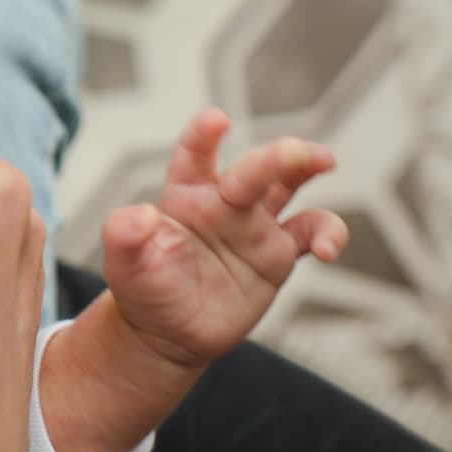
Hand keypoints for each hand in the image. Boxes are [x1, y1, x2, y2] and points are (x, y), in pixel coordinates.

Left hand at [102, 107, 347, 366]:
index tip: (215, 119)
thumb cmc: (142, 289)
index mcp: (183, 195)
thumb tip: (139, 214)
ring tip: (324, 161)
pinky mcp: (278, 253)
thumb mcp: (123, 264)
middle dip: (275, 156)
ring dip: (306, 167)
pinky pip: (311, 232)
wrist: (167, 332)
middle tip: (295, 151)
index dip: (202, 135)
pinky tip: (328, 250)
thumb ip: (123, 235)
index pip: (193, 156)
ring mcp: (253, 224)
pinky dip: (328, 233)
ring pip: (288, 184)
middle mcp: (222, 201)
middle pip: (253, 168)